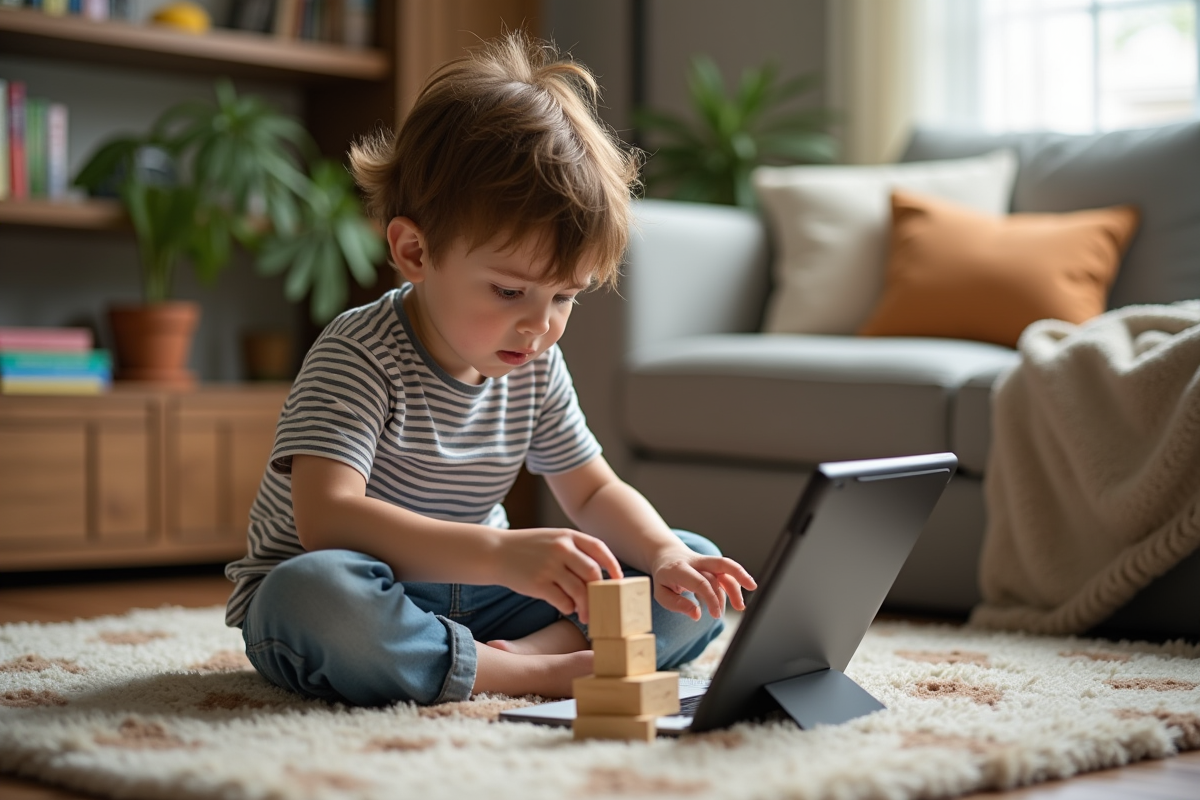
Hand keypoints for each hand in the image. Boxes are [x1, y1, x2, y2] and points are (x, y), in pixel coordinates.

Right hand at [497, 528, 622, 623]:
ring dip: (586, 606)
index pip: (599, 549)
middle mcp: (560, 549)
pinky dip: (569, 608)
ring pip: (579, 590)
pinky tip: (567, 608)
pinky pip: (563, 601)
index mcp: (567, 536)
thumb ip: (575, 551)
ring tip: (585, 614)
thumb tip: (600, 576)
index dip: (612, 565)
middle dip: (600, 592)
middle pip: (592, 573)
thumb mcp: (553, 539)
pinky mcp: (538, 584)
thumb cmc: (529, 548)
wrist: (496, 552)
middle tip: (602, 604)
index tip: (618, 580)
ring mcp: (549, 566)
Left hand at [650, 549, 756, 620]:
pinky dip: (735, 585)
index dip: (711, 598)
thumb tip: (697, 614)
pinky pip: (728, 573)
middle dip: (736, 578)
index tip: (715, 615)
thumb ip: (676, 604)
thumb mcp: (661, 593)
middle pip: (720, 564)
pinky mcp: (713, 565)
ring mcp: (707, 561)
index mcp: (679, 568)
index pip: (700, 582)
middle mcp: (696, 561)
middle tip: (742, 602)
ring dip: (736, 587)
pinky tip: (737, 600)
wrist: (666, 556)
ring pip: (726, 570)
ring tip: (740, 607)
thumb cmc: (664, 578)